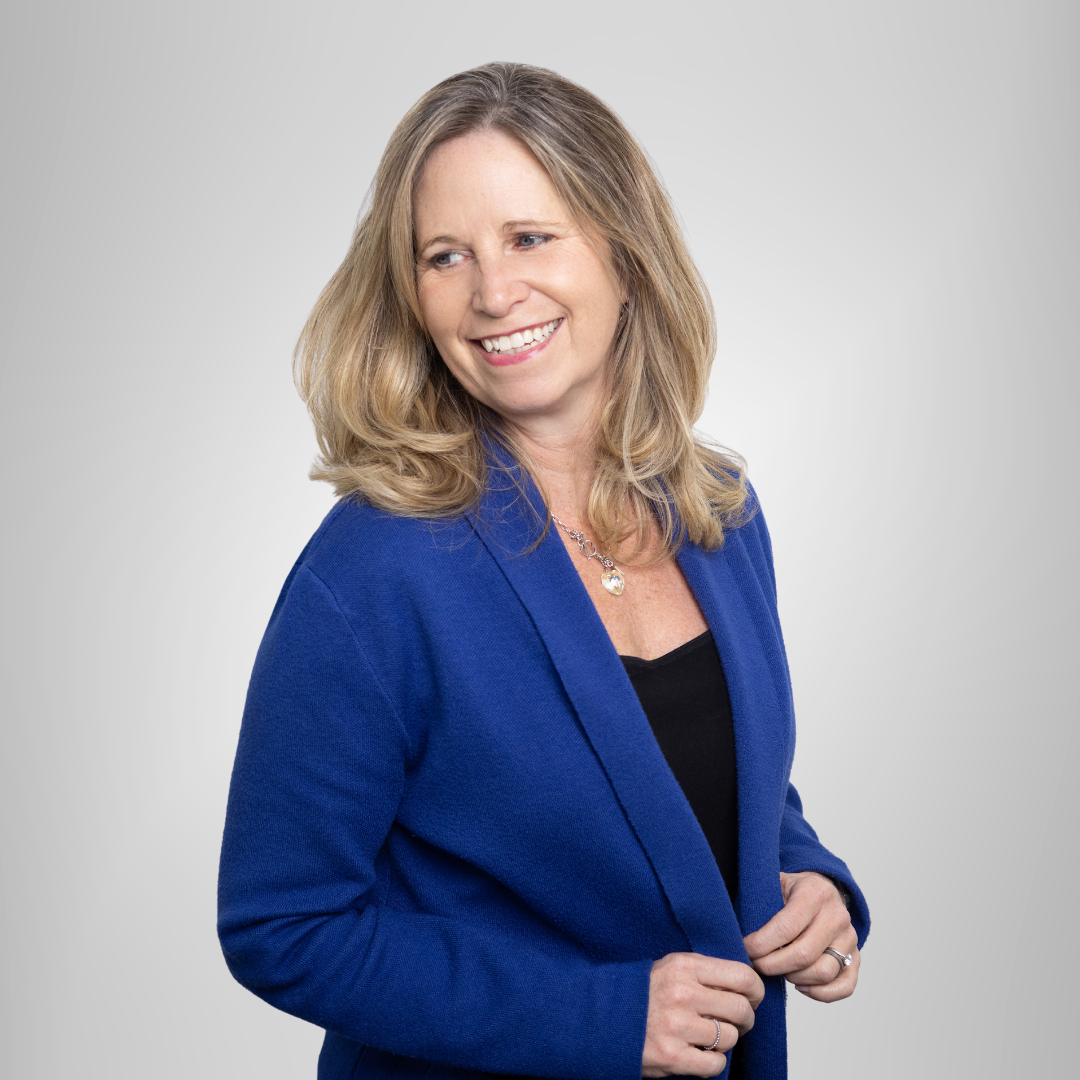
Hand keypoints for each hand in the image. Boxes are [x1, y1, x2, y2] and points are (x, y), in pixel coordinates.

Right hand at [641, 951, 763, 1077]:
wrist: (604, 1018)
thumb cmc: (644, 993)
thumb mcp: (672, 968)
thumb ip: (705, 972)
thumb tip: (746, 983)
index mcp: (684, 966)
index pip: (742, 976)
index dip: (755, 991)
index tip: (753, 998)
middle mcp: (682, 993)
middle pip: (741, 1009)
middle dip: (746, 1019)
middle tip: (737, 1022)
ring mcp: (676, 1026)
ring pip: (730, 1037)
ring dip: (725, 1041)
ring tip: (710, 1036)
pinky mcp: (672, 1056)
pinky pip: (716, 1063)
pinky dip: (713, 1062)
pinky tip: (699, 1053)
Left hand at [742, 871, 859, 1002]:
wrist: (823, 888)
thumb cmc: (793, 890)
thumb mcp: (774, 883)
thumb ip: (760, 901)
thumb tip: (736, 929)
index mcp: (815, 893)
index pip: (785, 928)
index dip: (761, 945)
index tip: (745, 949)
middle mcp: (837, 915)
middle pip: (803, 955)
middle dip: (772, 966)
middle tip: (756, 964)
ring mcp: (850, 938)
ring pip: (823, 973)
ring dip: (794, 978)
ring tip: (778, 969)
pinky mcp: (856, 957)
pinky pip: (844, 986)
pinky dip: (821, 994)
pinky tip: (800, 986)